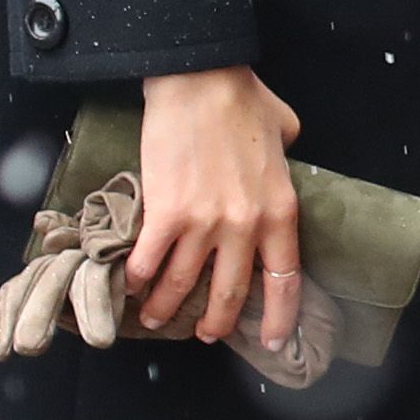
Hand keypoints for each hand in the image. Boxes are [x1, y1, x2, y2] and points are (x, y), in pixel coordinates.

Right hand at [131, 66, 302, 346]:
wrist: (200, 81)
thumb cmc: (244, 100)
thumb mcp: (286, 135)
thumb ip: (285, 163)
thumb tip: (282, 161)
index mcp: (280, 212)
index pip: (284, 280)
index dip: (279, 316)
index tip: (272, 339)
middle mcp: (245, 227)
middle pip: (230, 294)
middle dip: (216, 323)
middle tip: (206, 334)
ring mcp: (204, 224)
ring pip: (183, 285)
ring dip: (168, 308)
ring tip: (158, 317)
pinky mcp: (165, 214)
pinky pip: (149, 263)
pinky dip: (139, 281)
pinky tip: (133, 289)